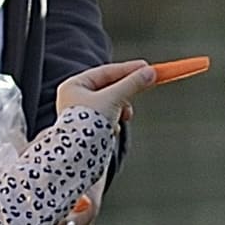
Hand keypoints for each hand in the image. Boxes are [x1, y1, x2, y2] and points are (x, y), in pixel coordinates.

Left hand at [55, 56, 189, 119]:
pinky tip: (114, 129)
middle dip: (125, 91)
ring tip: (125, 115)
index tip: (147, 67)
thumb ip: (132, 84)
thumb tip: (150, 73)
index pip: (105, 72)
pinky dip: (114, 122)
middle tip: (145, 85)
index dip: (128, 69)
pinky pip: (107, 119)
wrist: (79, 157)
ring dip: (121, 108)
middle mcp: (75, 98)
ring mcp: (82, 115)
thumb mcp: (114, 98)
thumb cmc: (88, 124)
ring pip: (110, 104)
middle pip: (108, 87)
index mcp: (74, 86)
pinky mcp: (89, 130)